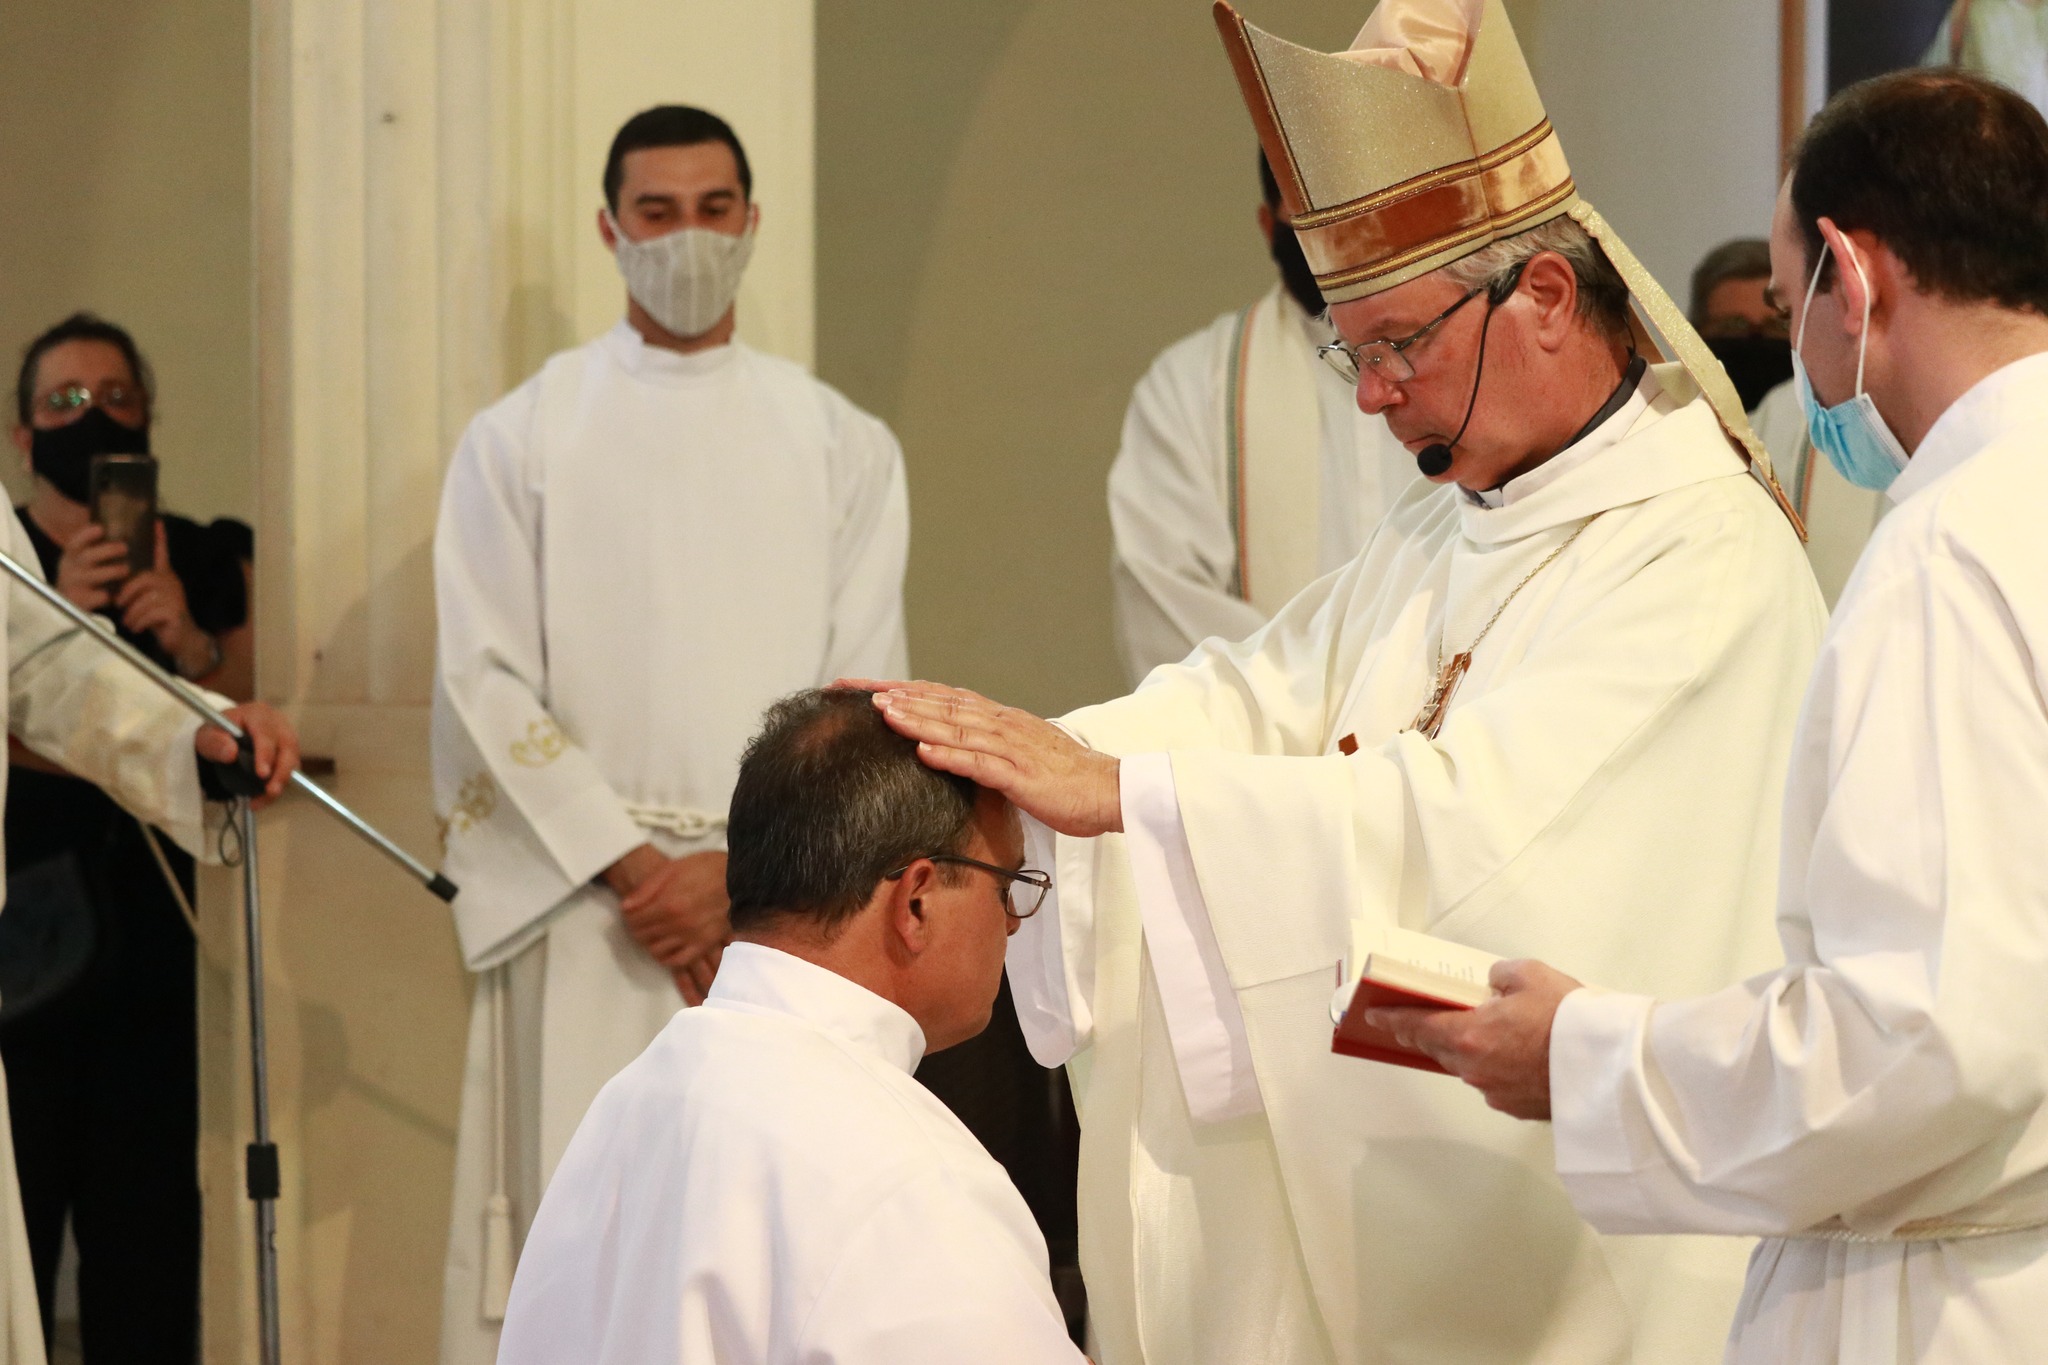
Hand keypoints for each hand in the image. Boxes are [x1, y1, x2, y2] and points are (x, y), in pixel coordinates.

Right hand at [53, 522, 130, 612]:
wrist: (68, 607)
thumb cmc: (83, 579)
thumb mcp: (82, 563)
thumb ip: (96, 549)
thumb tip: (119, 529)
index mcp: (70, 557)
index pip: (75, 543)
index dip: (87, 535)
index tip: (101, 529)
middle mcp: (69, 569)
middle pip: (87, 556)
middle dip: (108, 550)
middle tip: (124, 548)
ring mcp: (73, 586)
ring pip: (93, 576)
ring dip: (112, 571)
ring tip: (126, 569)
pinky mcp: (79, 602)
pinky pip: (97, 597)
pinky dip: (107, 595)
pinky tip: (116, 594)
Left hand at [117, 525, 207, 673]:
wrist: (182, 640)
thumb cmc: (161, 618)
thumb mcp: (148, 600)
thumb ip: (138, 589)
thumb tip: (116, 587)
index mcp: (165, 577)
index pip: (162, 554)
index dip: (159, 539)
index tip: (157, 522)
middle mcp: (172, 583)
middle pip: (145, 578)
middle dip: (127, 592)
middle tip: (119, 604)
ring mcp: (175, 597)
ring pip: (145, 598)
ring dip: (132, 612)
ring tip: (128, 621)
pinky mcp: (175, 612)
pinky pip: (150, 613)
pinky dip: (139, 622)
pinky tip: (138, 627)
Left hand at [194, 701, 301, 807]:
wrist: (227, 734)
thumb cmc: (218, 732)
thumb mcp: (208, 735)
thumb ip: (215, 743)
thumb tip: (231, 754)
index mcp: (258, 714)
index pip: (266, 734)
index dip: (266, 755)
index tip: (261, 774)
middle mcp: (278, 724)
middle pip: (288, 748)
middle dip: (281, 772)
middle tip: (270, 792)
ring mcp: (287, 738)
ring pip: (293, 761)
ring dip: (280, 783)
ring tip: (261, 800)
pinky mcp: (289, 753)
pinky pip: (290, 771)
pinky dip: (277, 786)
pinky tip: (262, 798)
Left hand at [607, 846, 730, 1004]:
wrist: (741, 877)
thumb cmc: (707, 868)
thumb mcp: (674, 868)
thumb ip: (648, 889)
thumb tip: (626, 907)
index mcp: (668, 904)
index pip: (634, 920)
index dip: (628, 916)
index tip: (630, 912)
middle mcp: (678, 924)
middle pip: (643, 936)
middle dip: (636, 928)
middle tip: (639, 921)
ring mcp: (692, 937)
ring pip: (656, 950)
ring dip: (649, 942)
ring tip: (651, 932)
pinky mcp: (704, 944)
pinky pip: (678, 961)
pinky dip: (666, 957)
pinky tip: (665, 948)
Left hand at [853, 679, 1121, 837]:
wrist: (1114, 792)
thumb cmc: (1068, 782)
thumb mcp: (1019, 760)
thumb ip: (987, 752)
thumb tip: (952, 752)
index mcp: (999, 721)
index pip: (942, 697)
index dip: (903, 690)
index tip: (863, 689)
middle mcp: (1001, 725)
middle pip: (941, 703)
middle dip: (895, 696)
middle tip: (852, 690)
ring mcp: (1011, 748)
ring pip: (956, 727)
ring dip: (917, 719)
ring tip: (881, 712)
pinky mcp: (1022, 775)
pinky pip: (981, 763)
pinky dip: (951, 755)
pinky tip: (924, 751)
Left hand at [1363, 959, 1582, 1120]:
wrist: (1609, 1068)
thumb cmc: (1568, 1018)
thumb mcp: (1531, 975)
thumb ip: (1501, 974)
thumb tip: (1493, 982)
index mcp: (1468, 1035)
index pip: (1416, 1027)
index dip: (1393, 1019)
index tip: (1373, 1016)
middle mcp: (1474, 1068)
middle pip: (1439, 1049)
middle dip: (1430, 1034)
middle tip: (1426, 1018)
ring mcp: (1495, 1093)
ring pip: (1468, 1067)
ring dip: (1469, 1051)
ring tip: (1490, 1032)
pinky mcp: (1517, 1109)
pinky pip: (1494, 1083)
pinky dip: (1497, 1068)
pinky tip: (1517, 1055)